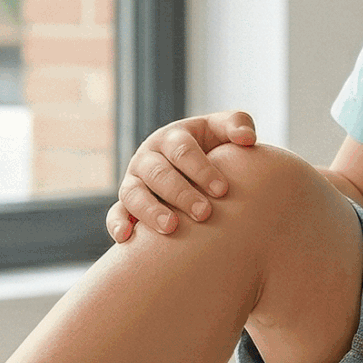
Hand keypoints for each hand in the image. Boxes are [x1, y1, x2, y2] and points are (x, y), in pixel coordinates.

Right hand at [107, 111, 258, 241]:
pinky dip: (118, 224)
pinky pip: (115, 214)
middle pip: (158, 173)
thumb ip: (237, 124)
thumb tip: (247, 138)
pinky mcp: (125, 204)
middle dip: (181, 193)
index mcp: (172, 138)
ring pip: (134, 193)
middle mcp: (148, 158)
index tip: (222, 190)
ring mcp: (134, 181)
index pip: (182, 149)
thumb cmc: (212, 150)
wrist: (193, 173)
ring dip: (151, 210)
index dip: (201, 168)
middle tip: (204, 213)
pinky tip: (126, 238)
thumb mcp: (222, 131)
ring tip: (171, 228)